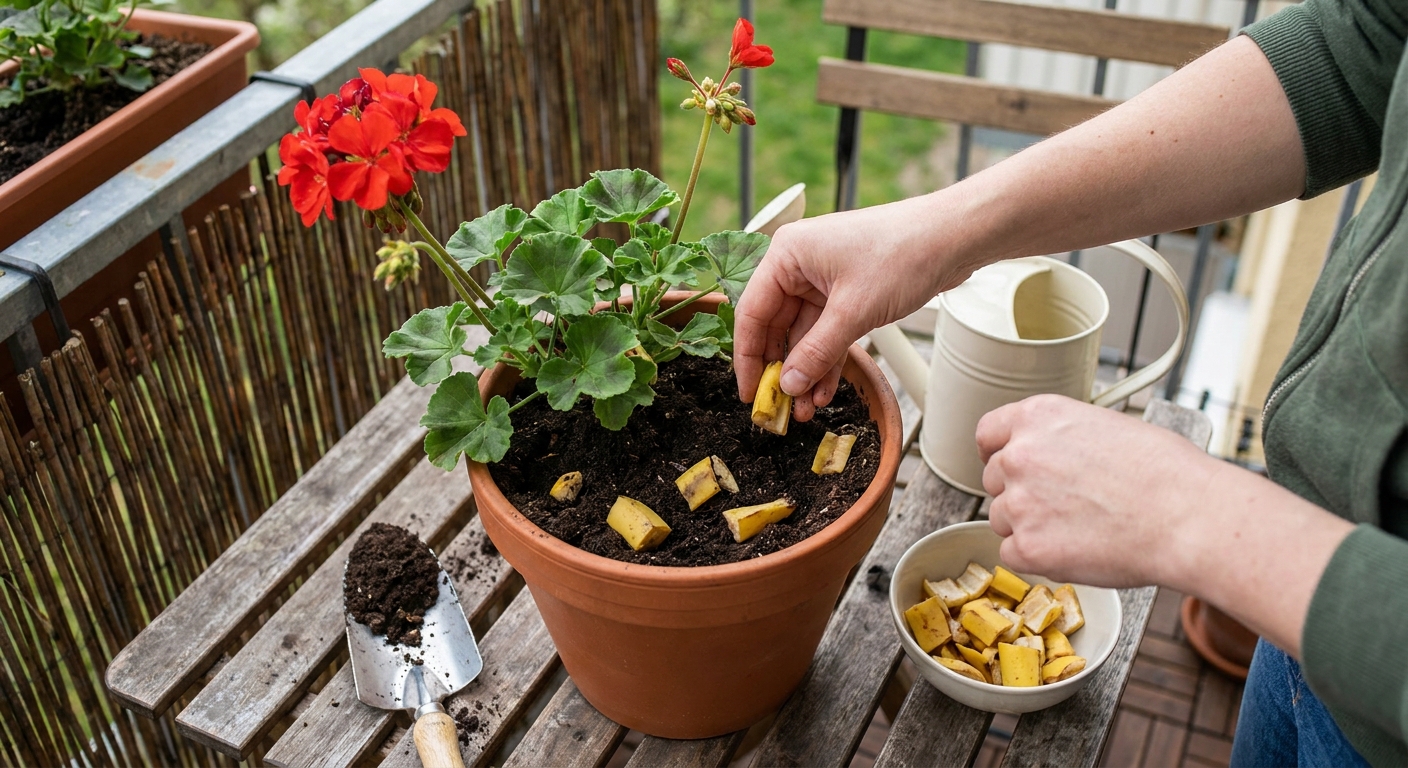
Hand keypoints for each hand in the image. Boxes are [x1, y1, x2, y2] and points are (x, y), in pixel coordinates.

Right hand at [733, 195, 979, 419]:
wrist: (954, 237)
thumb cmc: (903, 253)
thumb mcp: (854, 311)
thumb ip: (817, 351)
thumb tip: (788, 386)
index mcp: (787, 254)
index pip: (752, 312)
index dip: (748, 357)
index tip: (750, 394)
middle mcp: (799, 264)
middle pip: (776, 326)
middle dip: (782, 370)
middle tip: (780, 408)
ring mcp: (824, 278)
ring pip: (804, 334)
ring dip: (806, 371)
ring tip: (805, 409)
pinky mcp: (847, 292)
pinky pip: (827, 332)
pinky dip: (826, 360)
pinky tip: (824, 390)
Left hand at [976, 394, 1221, 587]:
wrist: (1186, 516)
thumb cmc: (1165, 472)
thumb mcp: (1106, 426)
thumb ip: (1062, 438)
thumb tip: (1052, 455)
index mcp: (1038, 417)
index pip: (988, 434)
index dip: (998, 453)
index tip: (1005, 465)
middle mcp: (1020, 455)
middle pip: (994, 480)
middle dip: (1021, 492)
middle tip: (1064, 504)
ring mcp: (1020, 503)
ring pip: (1002, 519)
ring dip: (1030, 526)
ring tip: (1080, 527)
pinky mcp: (1028, 547)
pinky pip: (1012, 554)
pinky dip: (1037, 557)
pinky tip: (1074, 549)